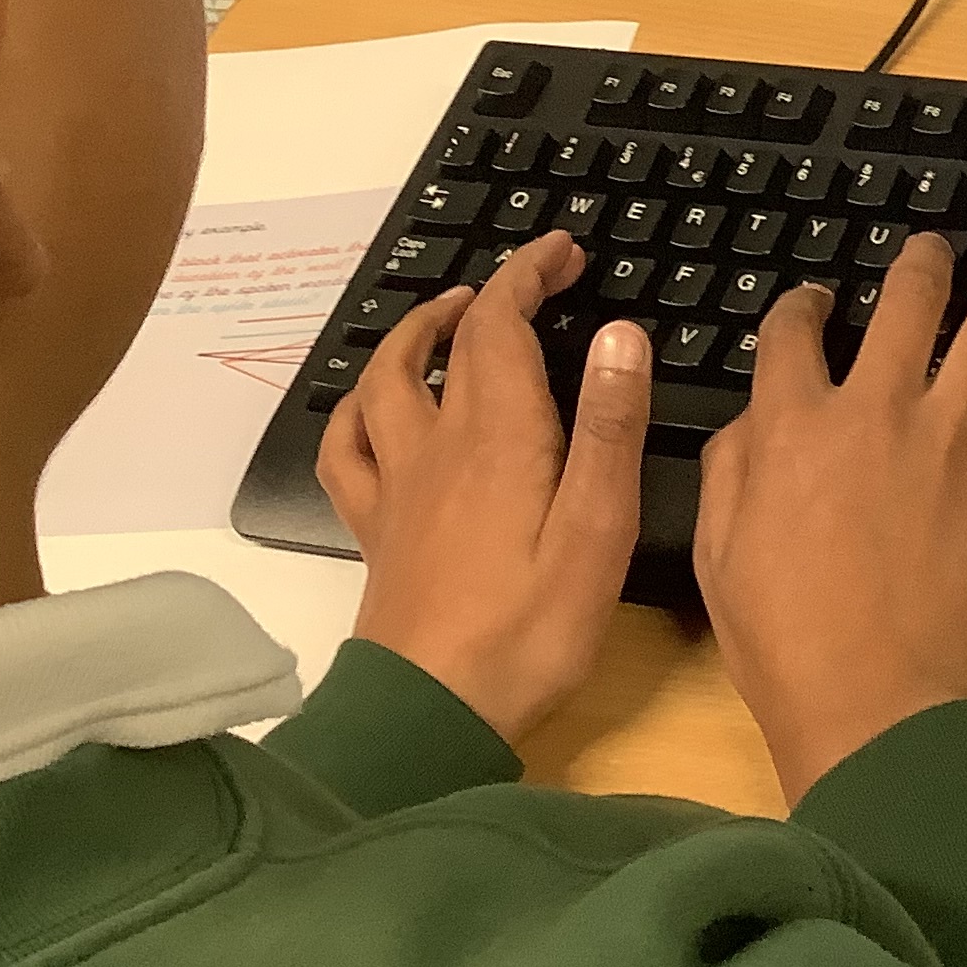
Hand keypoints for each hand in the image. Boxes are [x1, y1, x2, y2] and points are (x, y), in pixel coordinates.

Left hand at [317, 230, 648, 743]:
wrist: (429, 715)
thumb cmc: (528, 629)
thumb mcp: (597, 529)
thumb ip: (608, 427)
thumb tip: (619, 333)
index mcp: (499, 437)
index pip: (500, 323)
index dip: (527, 273)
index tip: (563, 251)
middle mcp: (438, 446)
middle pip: (450, 342)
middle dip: (492, 293)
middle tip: (534, 280)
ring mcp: (398, 488)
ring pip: (384, 382)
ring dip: (415, 334)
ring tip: (447, 319)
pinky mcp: (377, 531)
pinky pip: (348, 450)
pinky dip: (358, 410)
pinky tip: (375, 410)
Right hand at [695, 235, 966, 803]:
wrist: (876, 702)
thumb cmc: (787, 643)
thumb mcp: (718, 551)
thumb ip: (732, 466)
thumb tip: (753, 419)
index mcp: (792, 426)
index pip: (794, 330)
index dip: (805, 305)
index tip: (815, 303)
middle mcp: (875, 409)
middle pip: (905, 299)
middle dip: (919, 261)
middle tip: (929, 249)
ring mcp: (950, 435)